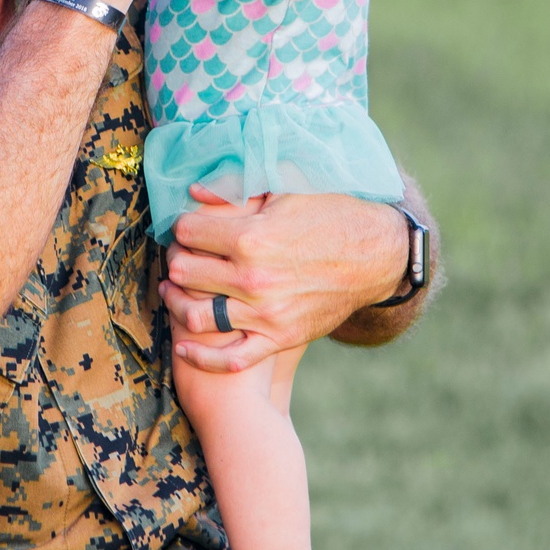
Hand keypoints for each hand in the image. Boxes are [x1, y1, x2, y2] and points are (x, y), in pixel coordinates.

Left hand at [160, 185, 410, 371]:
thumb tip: (193, 192)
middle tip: (179, 257)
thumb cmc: (329, 217)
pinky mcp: (278, 338)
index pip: (187, 233)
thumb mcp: (284, 193)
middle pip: (184, 273)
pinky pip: (230, 358)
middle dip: (176, 261)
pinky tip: (184, 346)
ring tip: (175, 292)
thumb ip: (235, 191)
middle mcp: (253, 279)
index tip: (185, 229)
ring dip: (177, 303)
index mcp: (251, 238)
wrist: (375, 257)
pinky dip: (202, 356)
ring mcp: (265, 313)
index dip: (181, 228)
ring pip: (196, 315)